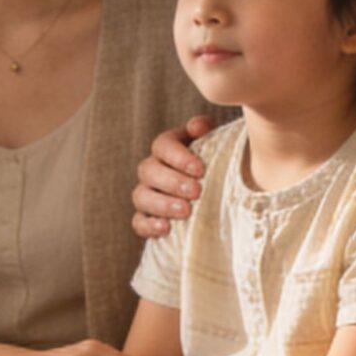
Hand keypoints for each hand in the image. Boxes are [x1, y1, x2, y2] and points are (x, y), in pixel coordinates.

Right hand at [130, 116, 219, 238]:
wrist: (217, 194)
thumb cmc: (215, 163)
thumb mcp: (213, 143)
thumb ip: (205, 130)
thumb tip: (197, 127)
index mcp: (167, 148)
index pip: (162, 145)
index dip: (178, 157)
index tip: (200, 170)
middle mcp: (152, 169)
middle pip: (149, 171)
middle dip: (172, 182)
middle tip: (196, 192)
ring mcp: (147, 194)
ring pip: (141, 196)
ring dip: (162, 204)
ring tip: (185, 211)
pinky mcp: (146, 218)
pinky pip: (138, 222)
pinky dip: (149, 226)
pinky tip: (166, 228)